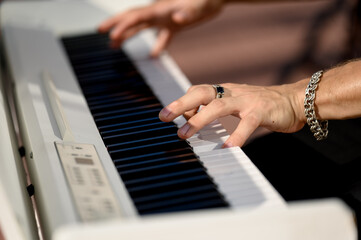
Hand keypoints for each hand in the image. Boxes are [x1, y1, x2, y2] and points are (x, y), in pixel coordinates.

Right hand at [98, 0, 223, 56]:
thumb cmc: (206, 0)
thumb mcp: (196, 8)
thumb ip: (185, 13)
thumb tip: (175, 19)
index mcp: (159, 9)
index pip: (135, 17)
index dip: (122, 26)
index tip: (111, 36)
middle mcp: (159, 13)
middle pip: (131, 18)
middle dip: (115, 24)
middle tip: (99, 30)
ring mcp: (165, 18)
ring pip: (141, 27)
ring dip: (128, 35)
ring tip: (114, 45)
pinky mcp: (174, 24)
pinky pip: (161, 36)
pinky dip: (156, 45)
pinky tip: (153, 55)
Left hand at [159, 82, 306, 146]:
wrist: (294, 100)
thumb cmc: (261, 105)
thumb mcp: (235, 103)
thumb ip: (215, 108)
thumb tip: (191, 118)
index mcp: (225, 90)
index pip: (198, 91)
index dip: (183, 102)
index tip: (170, 116)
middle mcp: (232, 92)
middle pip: (202, 92)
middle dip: (180, 103)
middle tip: (163, 116)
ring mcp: (247, 100)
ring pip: (219, 105)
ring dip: (199, 119)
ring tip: (184, 134)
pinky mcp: (262, 111)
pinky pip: (246, 124)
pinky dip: (236, 136)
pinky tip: (227, 149)